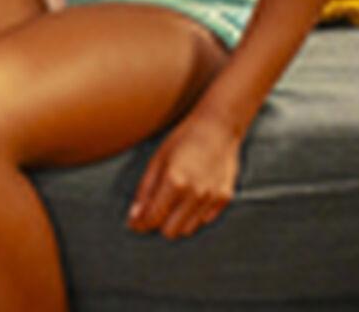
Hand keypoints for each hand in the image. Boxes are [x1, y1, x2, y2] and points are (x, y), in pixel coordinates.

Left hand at [128, 110, 242, 239]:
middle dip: (158, 223)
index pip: (154, 217)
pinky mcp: (224, 199)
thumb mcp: (157, 159)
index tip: (134, 223)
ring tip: (171, 201)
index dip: (141, 223)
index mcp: (174, 181)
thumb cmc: (183, 139)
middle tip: (152, 211)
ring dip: (176, 221)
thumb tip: (134, 215)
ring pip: (188, 229)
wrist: (217, 128)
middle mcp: (195, 194)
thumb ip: (145, 190)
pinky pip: (204, 219)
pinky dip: (194, 215)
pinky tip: (190, 196)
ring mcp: (212, 198)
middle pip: (171, 231)